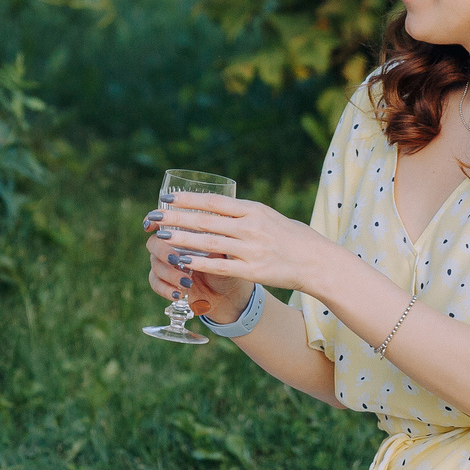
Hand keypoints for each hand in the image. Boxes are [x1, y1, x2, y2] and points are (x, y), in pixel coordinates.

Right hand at [142, 211, 250, 321]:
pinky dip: (165, 289)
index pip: (162, 222)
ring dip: (169, 274)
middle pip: (154, 243)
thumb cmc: (228, 261)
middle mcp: (169, 245)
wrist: (229, 289)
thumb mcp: (226, 247)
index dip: (153, 221)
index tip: (151, 226)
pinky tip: (178, 294)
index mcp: (182, 230)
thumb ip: (216, 235)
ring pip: (155, 265)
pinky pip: (156, 284)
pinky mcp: (165, 282)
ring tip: (187, 282)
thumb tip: (216, 224)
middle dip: (163, 251)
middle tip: (176, 259)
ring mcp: (165, 264)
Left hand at [146, 193, 347, 298]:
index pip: (214, 202)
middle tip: (153, 217)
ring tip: (160, 237)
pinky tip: (180, 261)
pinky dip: (198, 263)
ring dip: (181, 239)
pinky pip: (219, 266)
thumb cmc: (292, 237)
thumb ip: (244, 214)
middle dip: (175, 218)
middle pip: (205, 220)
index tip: (166, 198)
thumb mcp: (269, 217)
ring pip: (208, 243)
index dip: (188, 199)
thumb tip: (217, 208)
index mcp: (253, 210)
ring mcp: (251, 250)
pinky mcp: (252, 271)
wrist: (317, 262)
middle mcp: (250, 227)